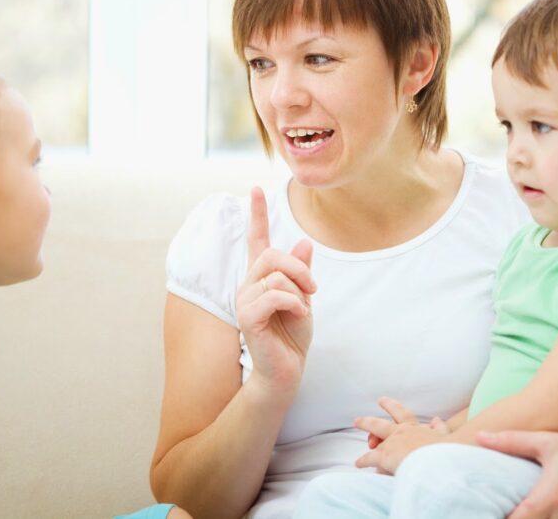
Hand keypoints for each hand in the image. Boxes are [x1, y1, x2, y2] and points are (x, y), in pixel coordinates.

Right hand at [236, 187, 314, 397]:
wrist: (286, 369)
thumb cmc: (292, 335)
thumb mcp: (304, 298)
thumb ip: (301, 272)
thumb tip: (304, 242)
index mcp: (261, 277)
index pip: (257, 240)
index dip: (257, 214)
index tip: (256, 188)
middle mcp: (248, 284)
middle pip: (272, 255)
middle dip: (299, 269)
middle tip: (313, 290)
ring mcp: (245, 300)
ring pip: (276, 275)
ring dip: (299, 290)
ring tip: (303, 308)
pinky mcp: (247, 316)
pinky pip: (275, 294)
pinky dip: (294, 303)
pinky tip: (298, 314)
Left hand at [354, 397, 450, 473]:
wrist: (440, 461)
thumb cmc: (445, 451)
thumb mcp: (445, 436)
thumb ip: (440, 428)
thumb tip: (437, 419)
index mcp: (414, 427)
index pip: (401, 413)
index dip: (390, 406)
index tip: (381, 400)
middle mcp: (400, 432)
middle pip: (380, 423)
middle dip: (368, 421)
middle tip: (358, 420)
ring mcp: (392, 443)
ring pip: (373, 436)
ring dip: (365, 433)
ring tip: (356, 431)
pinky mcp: (386, 455)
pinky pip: (370, 457)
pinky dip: (364, 460)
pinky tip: (358, 463)